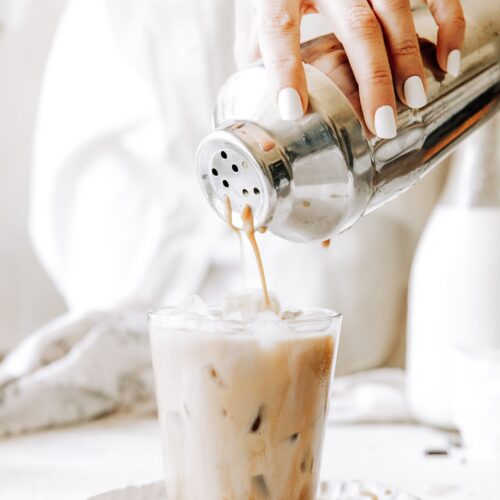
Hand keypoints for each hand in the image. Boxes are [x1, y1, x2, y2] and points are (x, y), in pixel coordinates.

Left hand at [234, 0, 464, 138]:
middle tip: (382, 124)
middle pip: (356, 26)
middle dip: (373, 79)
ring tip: (414, 101)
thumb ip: (257, 53)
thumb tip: (265, 104)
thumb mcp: (254, 14)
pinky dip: (446, 23)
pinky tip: (446, 61)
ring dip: (409, 58)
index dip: (286, 70)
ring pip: (396, 9)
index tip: (294, 110)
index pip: (280, 27)